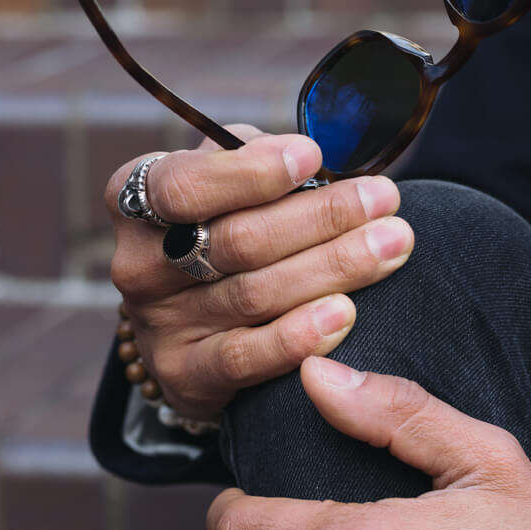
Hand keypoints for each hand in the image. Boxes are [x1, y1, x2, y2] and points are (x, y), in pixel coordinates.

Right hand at [107, 128, 413, 418]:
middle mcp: (139, 264)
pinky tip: (345, 314)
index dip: (250, 172)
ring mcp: (159, 325)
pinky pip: (245, 358)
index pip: (184, 185)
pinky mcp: (186, 376)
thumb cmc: (228, 228)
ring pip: (255, 294)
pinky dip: (298, 336)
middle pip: (239, 240)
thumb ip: (259, 159)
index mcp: (139, 200)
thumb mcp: (231, 182)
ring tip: (392, 244)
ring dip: (334, 267)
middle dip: (323, 217)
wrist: (197, 326)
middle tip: (384, 200)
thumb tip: (314, 153)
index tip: (313, 156)